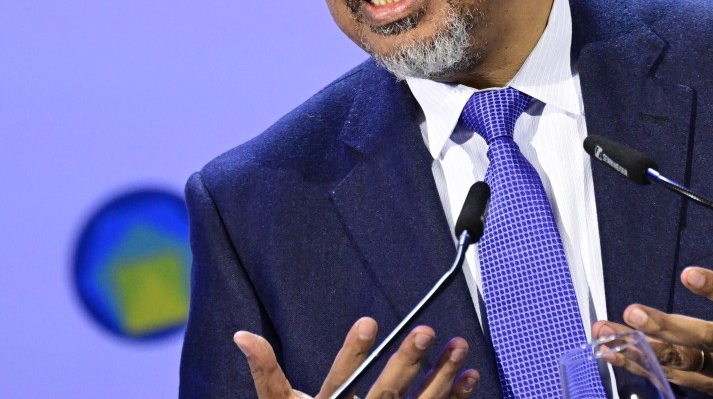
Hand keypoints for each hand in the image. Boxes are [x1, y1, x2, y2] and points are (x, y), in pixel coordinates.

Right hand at [233, 317, 479, 398]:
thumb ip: (266, 373)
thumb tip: (241, 336)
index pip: (340, 380)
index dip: (353, 354)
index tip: (369, 321)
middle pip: (387, 394)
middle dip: (406, 363)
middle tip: (426, 331)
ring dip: (442, 377)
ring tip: (459, 346)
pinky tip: (470, 377)